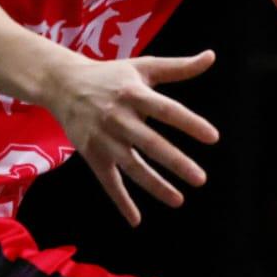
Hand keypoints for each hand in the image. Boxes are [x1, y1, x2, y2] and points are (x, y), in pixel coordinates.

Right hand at [47, 50, 220, 225]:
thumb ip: (179, 67)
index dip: (189, 123)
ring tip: (179, 199)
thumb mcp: (144, 66)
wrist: (64, 85)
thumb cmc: (111, 75)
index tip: (213, 138)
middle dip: (176, 162)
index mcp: (134, 94)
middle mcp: (118, 117)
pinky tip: (136, 219)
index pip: (167, 110)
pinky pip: (108, 182)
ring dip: (155, 185)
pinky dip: (121, 202)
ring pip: (132, 166)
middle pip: (150, 143)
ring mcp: (103, 138)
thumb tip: (211, 56)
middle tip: (200, 179)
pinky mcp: (91, 154)